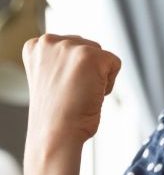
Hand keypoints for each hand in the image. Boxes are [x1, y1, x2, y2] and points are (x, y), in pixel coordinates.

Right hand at [22, 34, 120, 174]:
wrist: (56, 132)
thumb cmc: (56, 115)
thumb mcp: (51, 79)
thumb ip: (62, 62)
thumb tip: (85, 61)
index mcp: (36, 46)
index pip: (73, 47)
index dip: (75, 72)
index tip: (64, 89)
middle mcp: (50, 41)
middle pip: (89, 48)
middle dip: (89, 72)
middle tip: (74, 93)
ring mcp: (70, 47)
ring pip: (102, 56)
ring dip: (99, 77)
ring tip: (81, 93)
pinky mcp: (90, 55)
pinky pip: (115, 64)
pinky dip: (110, 83)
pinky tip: (92, 94)